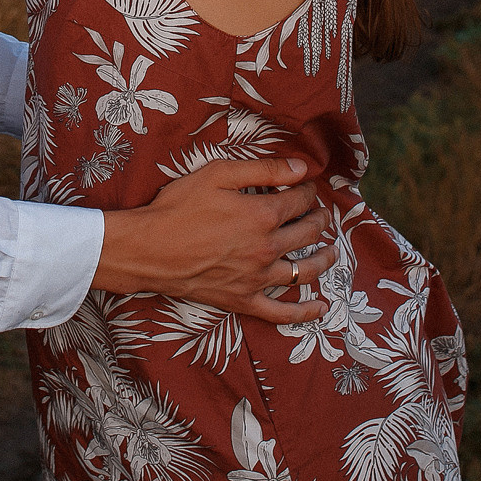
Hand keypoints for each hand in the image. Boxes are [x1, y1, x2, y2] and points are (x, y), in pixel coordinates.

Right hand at [92, 157, 332, 324]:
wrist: (148, 249)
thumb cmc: (178, 208)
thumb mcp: (217, 175)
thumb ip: (263, 169)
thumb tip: (302, 167)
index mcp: (262, 215)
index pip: (299, 200)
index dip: (307, 190)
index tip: (307, 186)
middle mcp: (267, 248)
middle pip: (307, 232)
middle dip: (319, 218)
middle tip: (321, 213)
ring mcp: (258, 278)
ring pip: (305, 271)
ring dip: (324, 259)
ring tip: (332, 251)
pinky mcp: (244, 300)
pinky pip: (282, 312)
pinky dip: (305, 312)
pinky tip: (321, 307)